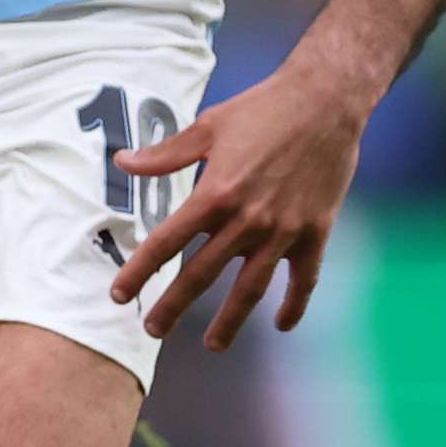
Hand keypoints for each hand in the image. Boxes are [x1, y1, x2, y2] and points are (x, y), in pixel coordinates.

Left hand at [110, 70, 368, 348]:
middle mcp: (247, 220)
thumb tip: (123, 163)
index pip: (167, 243)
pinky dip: (294, 305)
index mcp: (215, 194)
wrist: (326, 102)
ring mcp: (283, 230)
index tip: (119, 295)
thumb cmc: (263, 109)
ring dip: (230, 320)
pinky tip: (282, 325)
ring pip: (251, 288)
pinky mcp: (315, 232)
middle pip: (202, 274)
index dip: (140, 271)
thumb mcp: (208, 127)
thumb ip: (166, 154)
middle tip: (151, 331)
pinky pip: (304, 279)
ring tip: (212, 344)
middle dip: (173, 306)